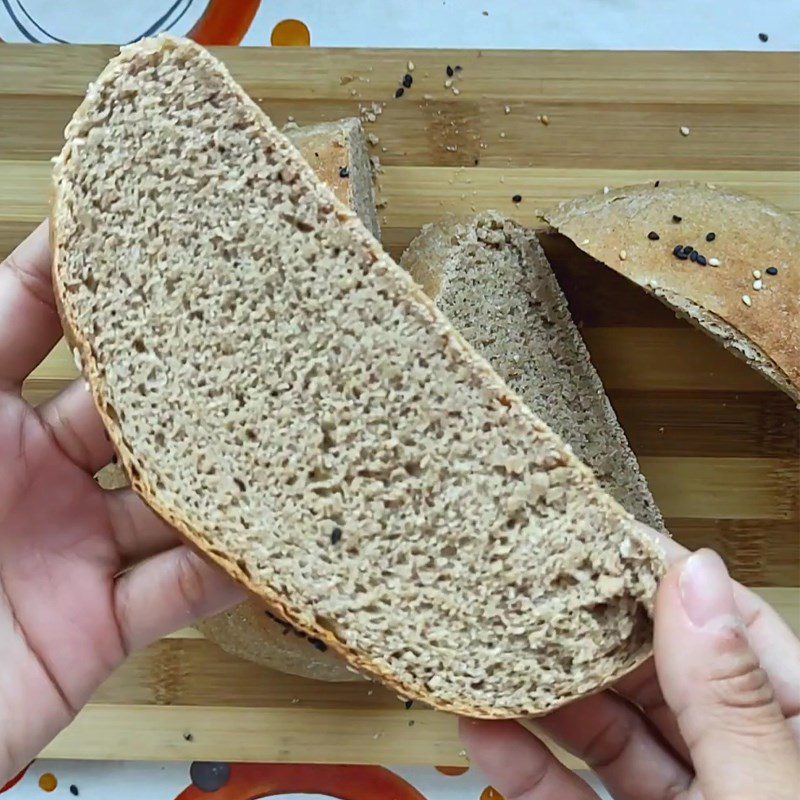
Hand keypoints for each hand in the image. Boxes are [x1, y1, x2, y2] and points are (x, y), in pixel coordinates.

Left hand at [0, 223, 244, 782]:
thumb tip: (41, 243)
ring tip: (294, 428)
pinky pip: (181, 591)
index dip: (98, 273)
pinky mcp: (98, 627)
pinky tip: (279, 538)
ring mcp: (74, 550)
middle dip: (191, 372)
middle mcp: (37, 475)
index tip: (160, 222)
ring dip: (229, 474)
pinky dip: (233, 570)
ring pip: (174, 501)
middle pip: (133, 409)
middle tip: (261, 328)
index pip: (45, 321)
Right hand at [461, 530, 799, 798]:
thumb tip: (693, 578)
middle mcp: (736, 758)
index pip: (729, 627)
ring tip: (493, 646)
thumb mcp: (765, 796)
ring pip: (606, 730)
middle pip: (654, 672)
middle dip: (587, 631)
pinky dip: (526, 765)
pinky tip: (487, 731)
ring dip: (544, 695)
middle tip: (526, 586)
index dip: (664, 575)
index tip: (599, 535)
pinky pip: (571, 794)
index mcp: (789, 732)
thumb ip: (729, 700)